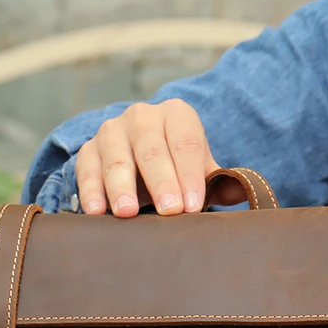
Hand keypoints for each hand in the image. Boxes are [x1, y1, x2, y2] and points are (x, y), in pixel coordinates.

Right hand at [75, 99, 245, 217]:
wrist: (141, 160)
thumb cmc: (178, 168)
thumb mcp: (199, 171)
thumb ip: (219, 182)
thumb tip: (241, 193)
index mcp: (177, 115)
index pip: (185, 143)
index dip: (190, 174)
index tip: (193, 206)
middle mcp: (142, 116)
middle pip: (152, 149)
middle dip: (161, 182)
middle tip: (169, 211)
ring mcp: (112, 131)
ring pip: (117, 158)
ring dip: (122, 186)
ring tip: (128, 212)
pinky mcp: (89, 150)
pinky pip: (87, 169)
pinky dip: (90, 190)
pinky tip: (96, 211)